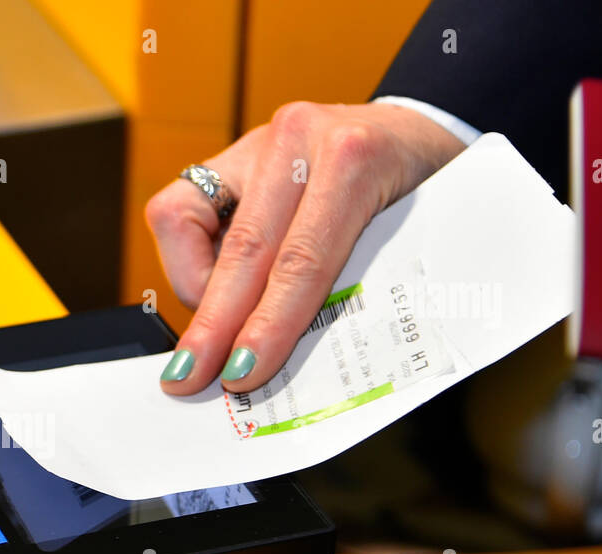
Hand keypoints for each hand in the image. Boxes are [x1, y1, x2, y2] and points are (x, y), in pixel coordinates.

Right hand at [147, 101, 466, 394]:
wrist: (420, 129)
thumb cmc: (422, 188)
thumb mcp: (411, 236)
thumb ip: (357, 286)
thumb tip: (295, 358)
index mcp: (355, 156)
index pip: (302, 258)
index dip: (267, 322)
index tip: (243, 372)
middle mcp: (299, 138)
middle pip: (243, 248)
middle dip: (212, 323)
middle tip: (189, 376)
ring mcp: (258, 140)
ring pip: (192, 226)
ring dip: (195, 294)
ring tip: (206, 337)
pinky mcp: (229, 153)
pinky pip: (179, 208)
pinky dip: (186, 258)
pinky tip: (210, 283)